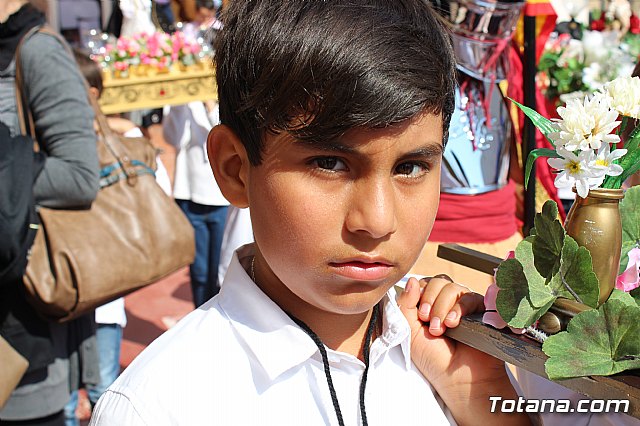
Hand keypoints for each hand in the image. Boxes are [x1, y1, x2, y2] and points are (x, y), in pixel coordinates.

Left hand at [397, 276, 529, 425]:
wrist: (459, 378)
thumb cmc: (434, 359)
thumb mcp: (410, 332)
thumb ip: (405, 305)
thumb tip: (411, 280)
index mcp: (429, 306)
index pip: (423, 284)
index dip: (420, 295)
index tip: (421, 316)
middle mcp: (447, 303)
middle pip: (437, 282)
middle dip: (431, 301)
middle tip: (431, 324)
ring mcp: (464, 306)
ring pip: (452, 287)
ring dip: (443, 307)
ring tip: (442, 328)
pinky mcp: (481, 311)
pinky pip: (470, 297)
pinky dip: (459, 308)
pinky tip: (454, 324)